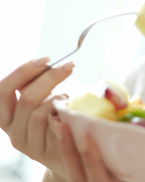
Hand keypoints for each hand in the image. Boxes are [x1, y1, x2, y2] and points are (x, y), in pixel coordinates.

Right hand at [0, 57, 74, 179]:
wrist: (66, 152)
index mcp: (6, 115)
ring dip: (59, 97)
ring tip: (68, 94)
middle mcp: (12, 131)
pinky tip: (71, 106)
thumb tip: (46, 61)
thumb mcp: (40, 100)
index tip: (46, 58)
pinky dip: (64, 111)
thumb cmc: (54, 118)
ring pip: (40, 112)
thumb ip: (37, 85)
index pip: (3, 90)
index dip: (23, 71)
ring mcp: (27, 144)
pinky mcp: (45, 152)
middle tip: (69, 65)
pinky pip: (54, 126)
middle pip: (27, 99)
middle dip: (50, 77)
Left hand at [49, 116, 144, 181]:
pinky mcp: (119, 178)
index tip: (87, 134)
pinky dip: (78, 152)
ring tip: (60, 123)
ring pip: (81, 176)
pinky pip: (89, 170)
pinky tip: (74, 131)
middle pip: (84, 179)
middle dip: (69, 151)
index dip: (93, 159)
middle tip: (60, 122)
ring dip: (68, 151)